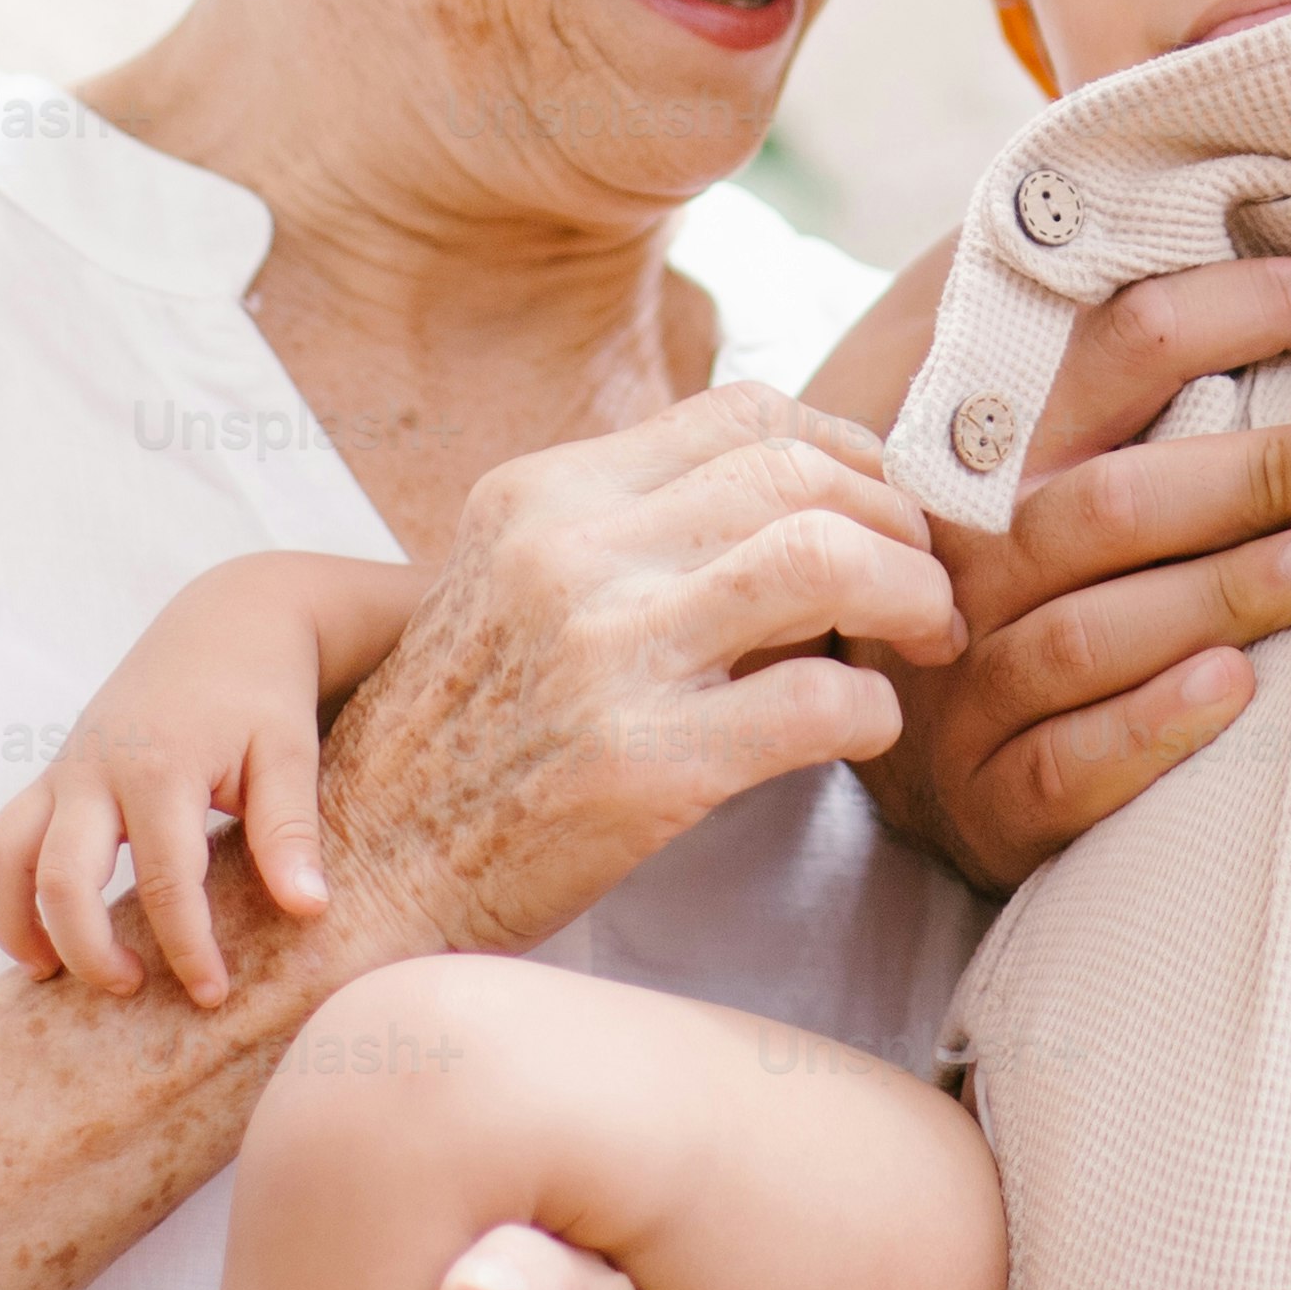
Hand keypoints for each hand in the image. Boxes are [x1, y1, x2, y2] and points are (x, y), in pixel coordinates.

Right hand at [0, 570, 329, 1002]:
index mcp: (161, 766)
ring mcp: (66, 769)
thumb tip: (309, 911)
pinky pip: (4, 839)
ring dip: (20, 924)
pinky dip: (7, 892)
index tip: (212, 994)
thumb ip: (290, 832)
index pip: (167, 882)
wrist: (226, 622)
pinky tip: (39, 938)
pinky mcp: (54, 773)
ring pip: (6, 857)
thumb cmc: (264, 693)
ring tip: (54, 977)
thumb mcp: (289, 753)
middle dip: (90, 950)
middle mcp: (96, 769)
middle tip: (135, 990)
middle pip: (62, 879)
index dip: (188, 948)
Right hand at [318, 389, 960, 966]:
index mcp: (541, 497)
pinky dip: (875, 711)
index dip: (846, 449)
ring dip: (909, 594)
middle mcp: (568, 555)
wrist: (363, 877)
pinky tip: (865, 729)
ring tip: (924, 638)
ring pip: (823, 560)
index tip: (884, 502)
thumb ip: (626, 531)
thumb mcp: (510, 587)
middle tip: (927, 582)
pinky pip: (820, 703)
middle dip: (898, 522)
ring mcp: (604, 656)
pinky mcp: (642, 765)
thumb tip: (794, 499)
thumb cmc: (459, 740)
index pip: (741, 413)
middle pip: (796, 474)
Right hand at [870, 256, 1290, 889]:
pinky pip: (1067, 764)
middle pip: (1113, 499)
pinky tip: (1235, 691)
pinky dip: (1151, 726)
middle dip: (1254, 472)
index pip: (1121, 347)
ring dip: (1222, 591)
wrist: (885, 753)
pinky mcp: (989, 799)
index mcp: (991, 451)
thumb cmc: (1000, 577)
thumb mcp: (1017, 447)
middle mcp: (969, 560)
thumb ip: (1097, 345)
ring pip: (1094, 630)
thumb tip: (1214, 204)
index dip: (1250, 307)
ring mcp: (970, 686)